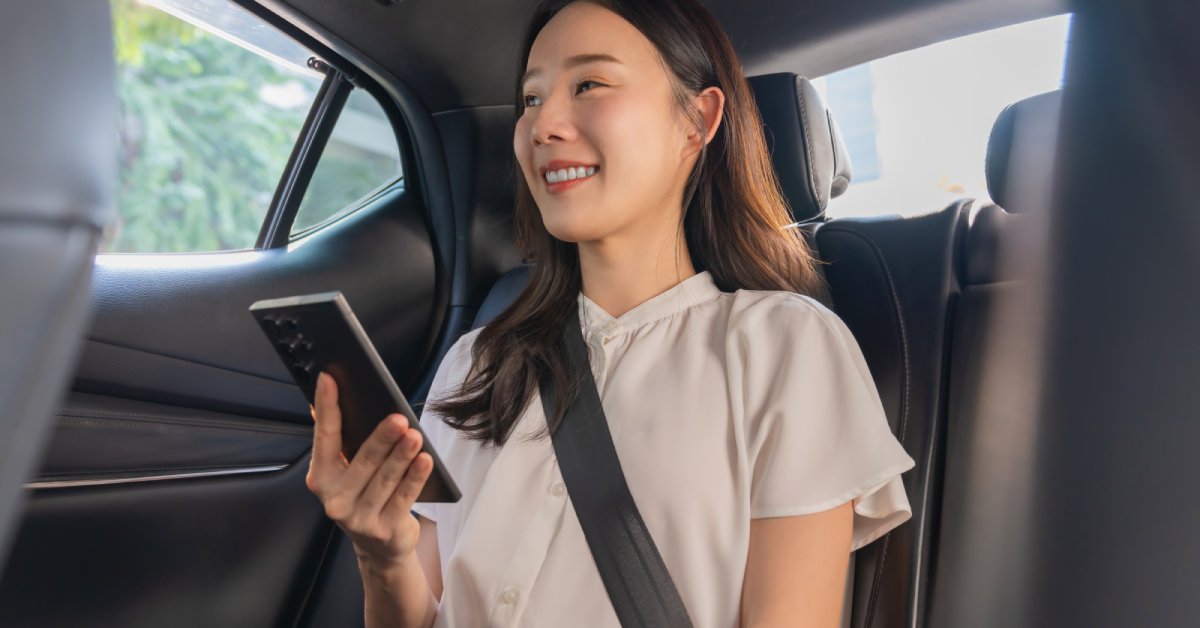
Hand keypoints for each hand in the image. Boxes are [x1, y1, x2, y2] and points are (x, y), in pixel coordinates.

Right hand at [305, 371, 434, 567]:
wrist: (379, 547)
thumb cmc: (364, 496)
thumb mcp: (346, 473)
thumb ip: (339, 441)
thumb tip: (326, 401)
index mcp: (321, 478)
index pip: (324, 436)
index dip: (327, 407)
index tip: (330, 380)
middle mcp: (334, 499)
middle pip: (361, 461)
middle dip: (381, 438)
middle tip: (398, 418)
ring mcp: (358, 517)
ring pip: (384, 479)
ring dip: (401, 456)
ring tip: (415, 436)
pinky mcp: (384, 529)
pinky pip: (403, 498)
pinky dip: (415, 478)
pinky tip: (425, 461)